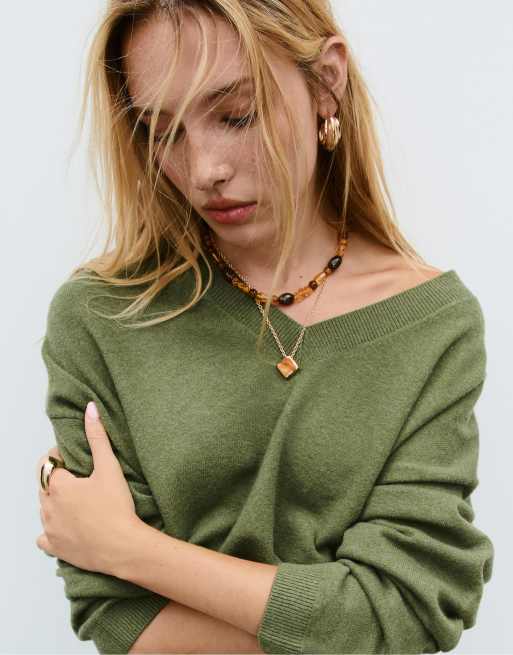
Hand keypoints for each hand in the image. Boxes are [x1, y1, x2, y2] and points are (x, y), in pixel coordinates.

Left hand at [36, 401, 140, 575]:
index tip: (76, 460)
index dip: (61, 457)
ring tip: (81, 502)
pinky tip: (69, 526)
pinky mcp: (55, 548)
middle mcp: (48, 507)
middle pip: (45, 485)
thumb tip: (90, 410)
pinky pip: (45, 537)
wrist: (123, 546)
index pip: (48, 463)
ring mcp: (50, 529)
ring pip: (45, 509)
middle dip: (59, 479)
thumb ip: (97, 437)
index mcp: (59, 486)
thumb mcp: (109, 467)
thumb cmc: (117, 507)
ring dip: (57, 503)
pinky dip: (53, 530)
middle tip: (83, 480)